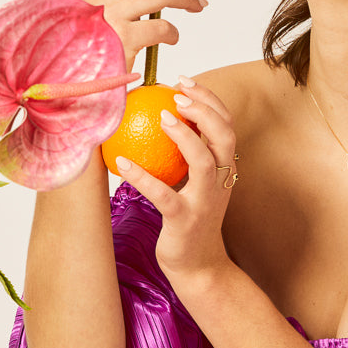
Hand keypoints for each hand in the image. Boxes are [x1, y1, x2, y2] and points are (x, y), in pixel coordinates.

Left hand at [111, 77, 238, 285]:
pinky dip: (142, 176)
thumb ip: (183, 155)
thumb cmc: (190, 218)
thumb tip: (153, 117)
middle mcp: (221, 180)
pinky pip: (163, 194)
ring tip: (161, 116)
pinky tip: (121, 162)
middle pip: (224, 134)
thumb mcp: (192, 183)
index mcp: (224, 167)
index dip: (209, 99)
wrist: (199, 266)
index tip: (185, 81)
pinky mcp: (185, 220)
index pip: (226, 124)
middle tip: (177, 93)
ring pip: (203, 160)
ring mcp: (205, 200)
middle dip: (204, 108)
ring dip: (183, 134)